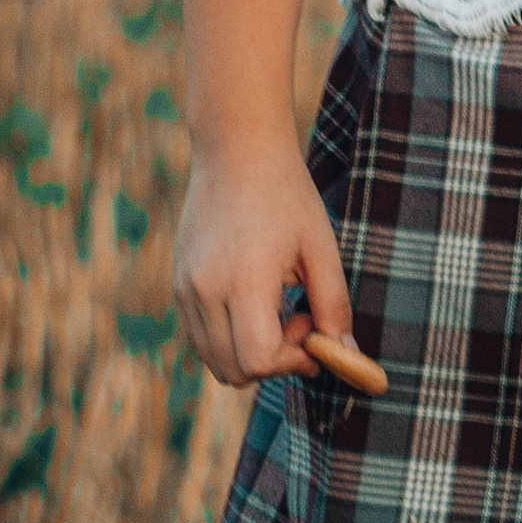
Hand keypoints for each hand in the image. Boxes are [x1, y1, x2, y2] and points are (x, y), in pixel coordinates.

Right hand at [174, 143, 355, 389]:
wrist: (237, 153)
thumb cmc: (287, 196)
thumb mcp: (322, 249)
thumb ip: (333, 305)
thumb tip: (344, 353)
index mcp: (242, 280)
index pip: (257, 359)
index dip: (291, 361)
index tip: (313, 330)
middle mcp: (203, 290)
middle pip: (233, 369)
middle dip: (273, 362)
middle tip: (299, 320)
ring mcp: (184, 288)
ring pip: (213, 359)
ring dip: (250, 352)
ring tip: (276, 308)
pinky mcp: (177, 283)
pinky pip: (200, 337)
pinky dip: (229, 338)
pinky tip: (254, 302)